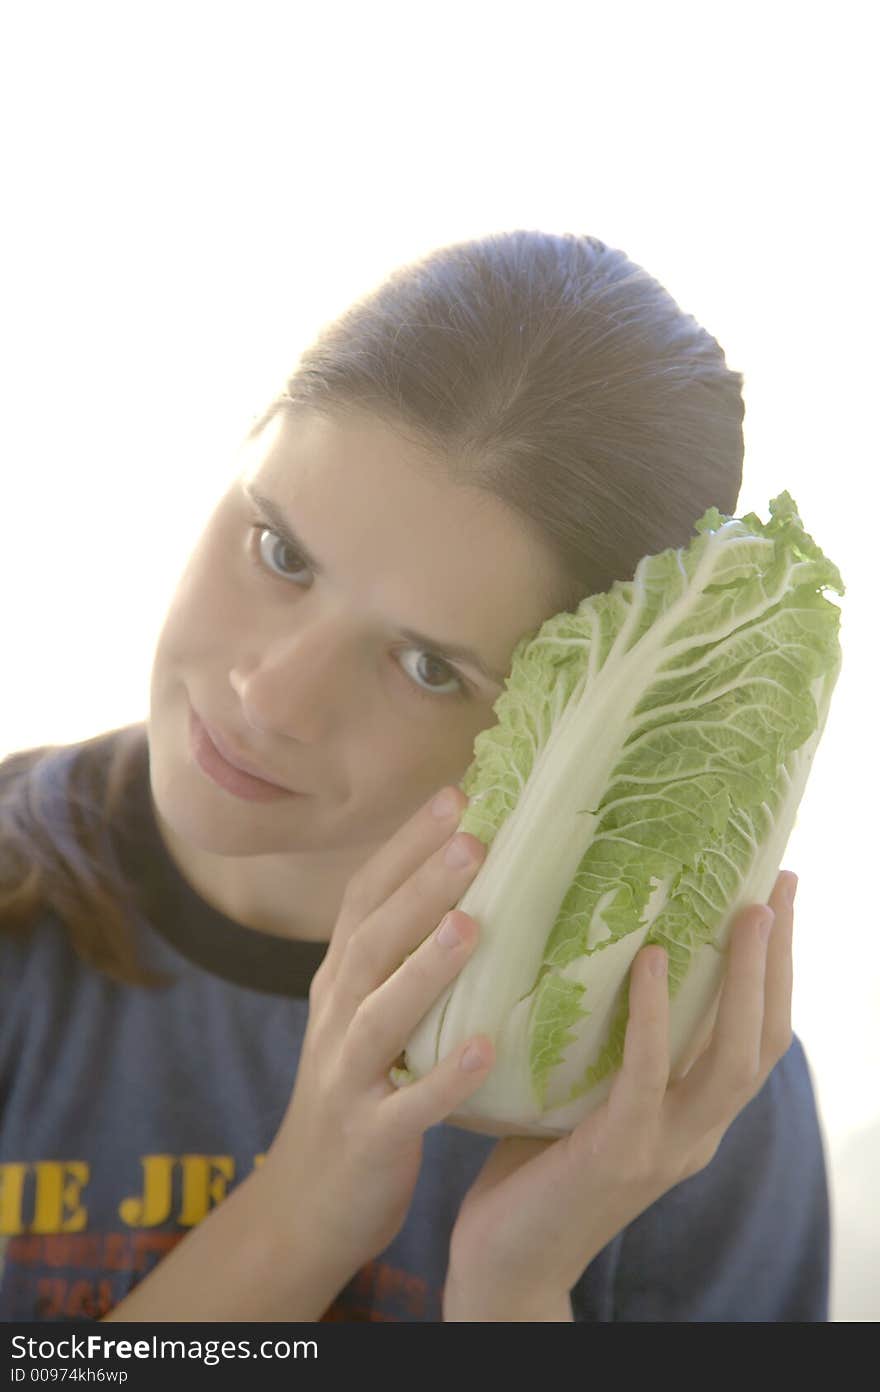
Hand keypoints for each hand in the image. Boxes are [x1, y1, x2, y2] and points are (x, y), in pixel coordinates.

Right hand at [259, 784, 492, 1279]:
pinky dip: (446, 1078)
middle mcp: (338, 1014)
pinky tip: (487, 1049)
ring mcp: (349, 1074)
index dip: (406, 845)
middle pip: (374, 937)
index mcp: (341, 978)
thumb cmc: (356, 1089)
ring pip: (383, 1011)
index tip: (457, 795)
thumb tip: (468, 885)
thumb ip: (401, 956)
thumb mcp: (363, 1012)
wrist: (307, 1200)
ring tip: (472, 926)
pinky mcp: (370, 1134)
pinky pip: (409, 1105)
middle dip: (421, 885)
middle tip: (475, 838)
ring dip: (427, 967)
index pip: (365, 896)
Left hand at [444, 870, 796, 1314]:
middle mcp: (697, 1134)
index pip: (759, 1039)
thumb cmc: (534, 1169)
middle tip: (779, 887)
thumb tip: (594, 946)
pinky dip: (656, 1015)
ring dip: (744, 982)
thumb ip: (608, 1045)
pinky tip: (651, 961)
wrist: (505, 1264)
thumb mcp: (588, 1097)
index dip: (777, 972)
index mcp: (695, 1120)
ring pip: (732, 1059)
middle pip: (766, 1040)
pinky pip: (648, 1075)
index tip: (777, 899)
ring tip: (745, 913)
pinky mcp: (619, 1154)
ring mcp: (665, 1148)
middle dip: (780, 962)